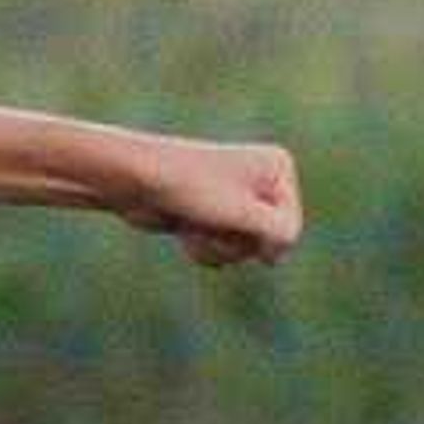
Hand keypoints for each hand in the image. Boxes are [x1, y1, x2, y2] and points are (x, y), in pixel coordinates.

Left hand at [110, 135, 302, 268]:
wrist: (134, 181)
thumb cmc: (190, 189)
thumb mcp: (245, 215)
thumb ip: (280, 235)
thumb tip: (275, 257)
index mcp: (279, 166)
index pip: (290, 228)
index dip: (258, 234)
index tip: (228, 210)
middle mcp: (262, 179)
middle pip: (269, 243)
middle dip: (235, 241)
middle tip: (208, 217)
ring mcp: (238, 199)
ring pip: (245, 252)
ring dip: (216, 247)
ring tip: (194, 221)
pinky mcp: (215, 216)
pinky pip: (224, 252)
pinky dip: (204, 250)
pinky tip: (184, 229)